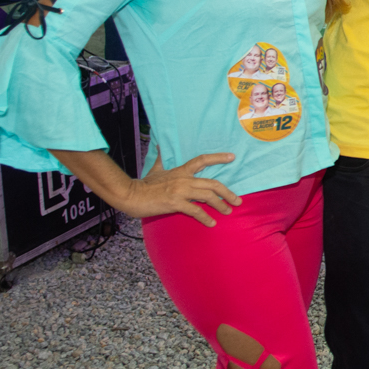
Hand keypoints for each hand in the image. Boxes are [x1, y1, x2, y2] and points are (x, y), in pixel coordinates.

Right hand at [122, 153, 242, 226]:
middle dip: (227, 193)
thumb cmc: (143, 184)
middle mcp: (184, 179)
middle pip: (212, 183)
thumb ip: (160, 158)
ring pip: (207, 196)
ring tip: (228, 212)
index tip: (232, 157)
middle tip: (238, 200)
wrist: (130, 195)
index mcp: (181, 170)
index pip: (202, 160)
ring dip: (220, 205)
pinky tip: (211, 223)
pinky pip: (195, 210)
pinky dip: (205, 217)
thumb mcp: (155, 169)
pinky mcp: (175, 203)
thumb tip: (159, 146)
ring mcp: (180, 191)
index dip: (218, 157)